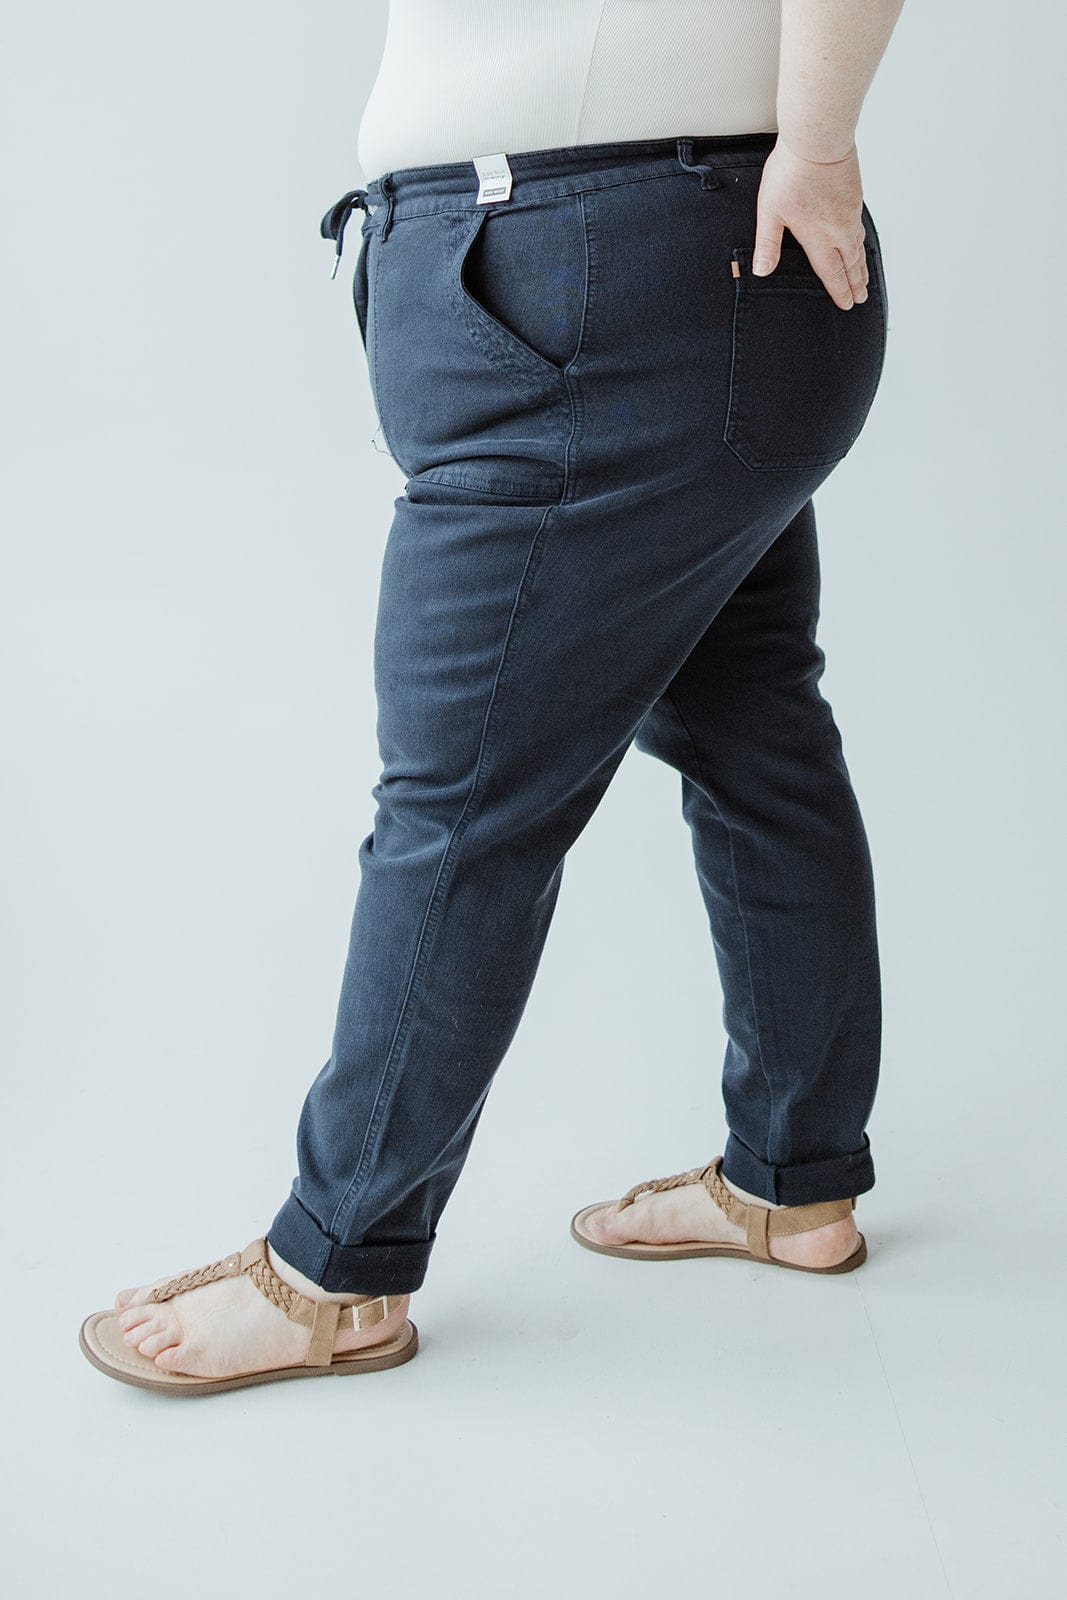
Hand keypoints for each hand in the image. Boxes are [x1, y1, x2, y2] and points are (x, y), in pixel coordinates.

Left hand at [752, 137, 869, 308]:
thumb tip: (762, 271)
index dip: (838, 291)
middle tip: (860, 298)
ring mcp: (849, 213)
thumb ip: (767, 244)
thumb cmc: (790, 173)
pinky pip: (861, 228)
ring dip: (861, 266)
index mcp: (817, 238)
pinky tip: (861, 244)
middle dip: (855, 284)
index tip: (846, 304)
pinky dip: (863, 244)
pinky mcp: (855, 197)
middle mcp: (838, 230)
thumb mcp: (770, 212)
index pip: (831, 273)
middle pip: (850, 264)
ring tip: (864, 279)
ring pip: (858, 247)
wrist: (818, 141)